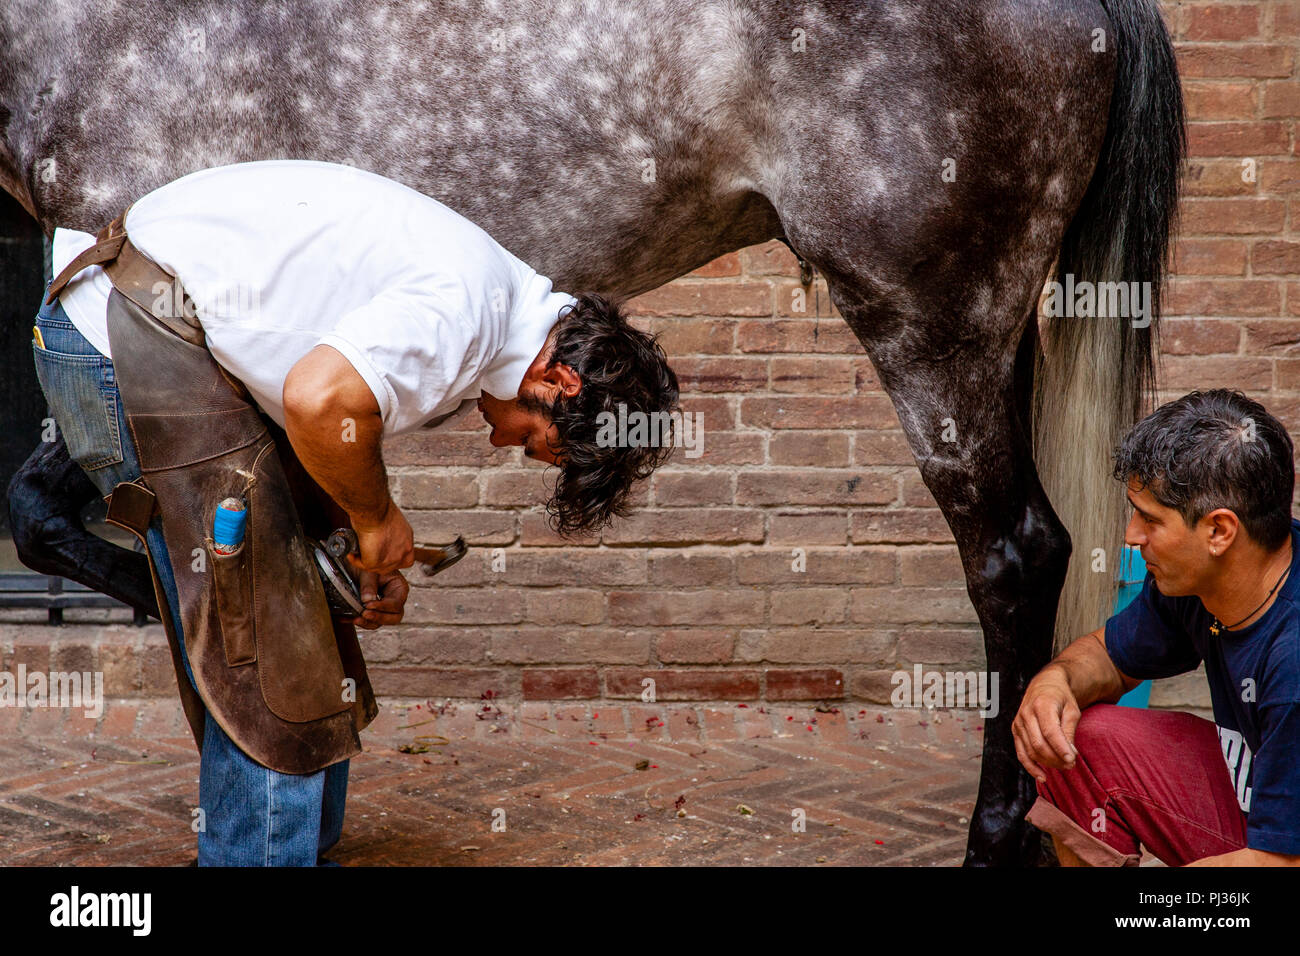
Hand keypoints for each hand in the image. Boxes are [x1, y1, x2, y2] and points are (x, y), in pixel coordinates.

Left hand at [346, 569, 409, 629]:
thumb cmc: (367, 562)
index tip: (368, 605)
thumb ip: (369, 585)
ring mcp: (383, 607)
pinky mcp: (372, 611)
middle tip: (365, 614)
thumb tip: (367, 600)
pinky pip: (368, 622)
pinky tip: (348, 618)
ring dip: (368, 623)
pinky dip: (358, 622)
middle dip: (380, 618)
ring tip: (356, 619)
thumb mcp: (369, 570)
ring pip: (381, 622)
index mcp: (399, 588)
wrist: (356, 564)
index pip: (396, 604)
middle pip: (394, 617)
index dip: (383, 607)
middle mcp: (394, 599)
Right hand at [350, 499, 413, 573]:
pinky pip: (364, 565)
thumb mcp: (391, 524)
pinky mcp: (376, 563)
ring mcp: (392, 559)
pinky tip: (352, 553)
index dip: (389, 556)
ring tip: (357, 553)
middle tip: (365, 554)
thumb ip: (389, 535)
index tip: (379, 552)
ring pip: (377, 567)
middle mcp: (404, 551)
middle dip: (377, 561)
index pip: (402, 557)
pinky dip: (355, 560)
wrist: (374, 509)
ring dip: (365, 561)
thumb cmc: (379, 510)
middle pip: (390, 566)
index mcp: (408, 540)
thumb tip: (380, 540)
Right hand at [1012, 666, 1080, 782]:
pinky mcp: (1015, 730)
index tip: (1072, 760)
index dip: (1060, 748)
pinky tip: (1042, 777)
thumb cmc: (1061, 698)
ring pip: (1030, 751)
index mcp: (1042, 705)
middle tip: (1071, 765)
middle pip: (1038, 744)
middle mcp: (1026, 714)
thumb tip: (1070, 755)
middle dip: (1056, 758)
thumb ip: (1069, 731)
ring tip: (1064, 767)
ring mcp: (1018, 722)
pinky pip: (1021, 753)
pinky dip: (1031, 767)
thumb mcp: (1072, 709)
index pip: (1050, 731)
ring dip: (1047, 763)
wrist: (1044, 686)